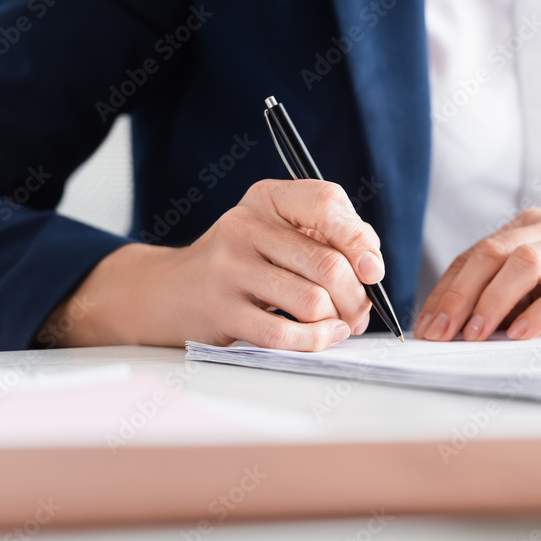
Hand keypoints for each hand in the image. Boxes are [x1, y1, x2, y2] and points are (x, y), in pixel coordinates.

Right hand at [42, 179, 383, 350]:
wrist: (168, 291)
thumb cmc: (240, 263)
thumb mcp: (278, 233)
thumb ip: (328, 238)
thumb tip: (371, 265)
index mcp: (268, 198)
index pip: (327, 203)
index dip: (359, 240)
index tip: (371, 269)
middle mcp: (246, 226)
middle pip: (328, 263)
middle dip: (356, 296)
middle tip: (359, 311)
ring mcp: (229, 268)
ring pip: (313, 301)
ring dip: (337, 322)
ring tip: (336, 324)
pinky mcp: (221, 310)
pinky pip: (285, 334)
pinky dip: (315, 342)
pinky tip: (320, 337)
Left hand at [413, 207, 540, 341]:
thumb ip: (514, 295)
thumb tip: (457, 325)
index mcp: (537, 225)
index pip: (477, 252)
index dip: (446, 288)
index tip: (425, 325)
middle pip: (492, 252)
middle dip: (458, 294)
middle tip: (439, 333)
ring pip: (525, 262)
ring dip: (492, 301)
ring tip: (474, 335)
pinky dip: (539, 313)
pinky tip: (520, 336)